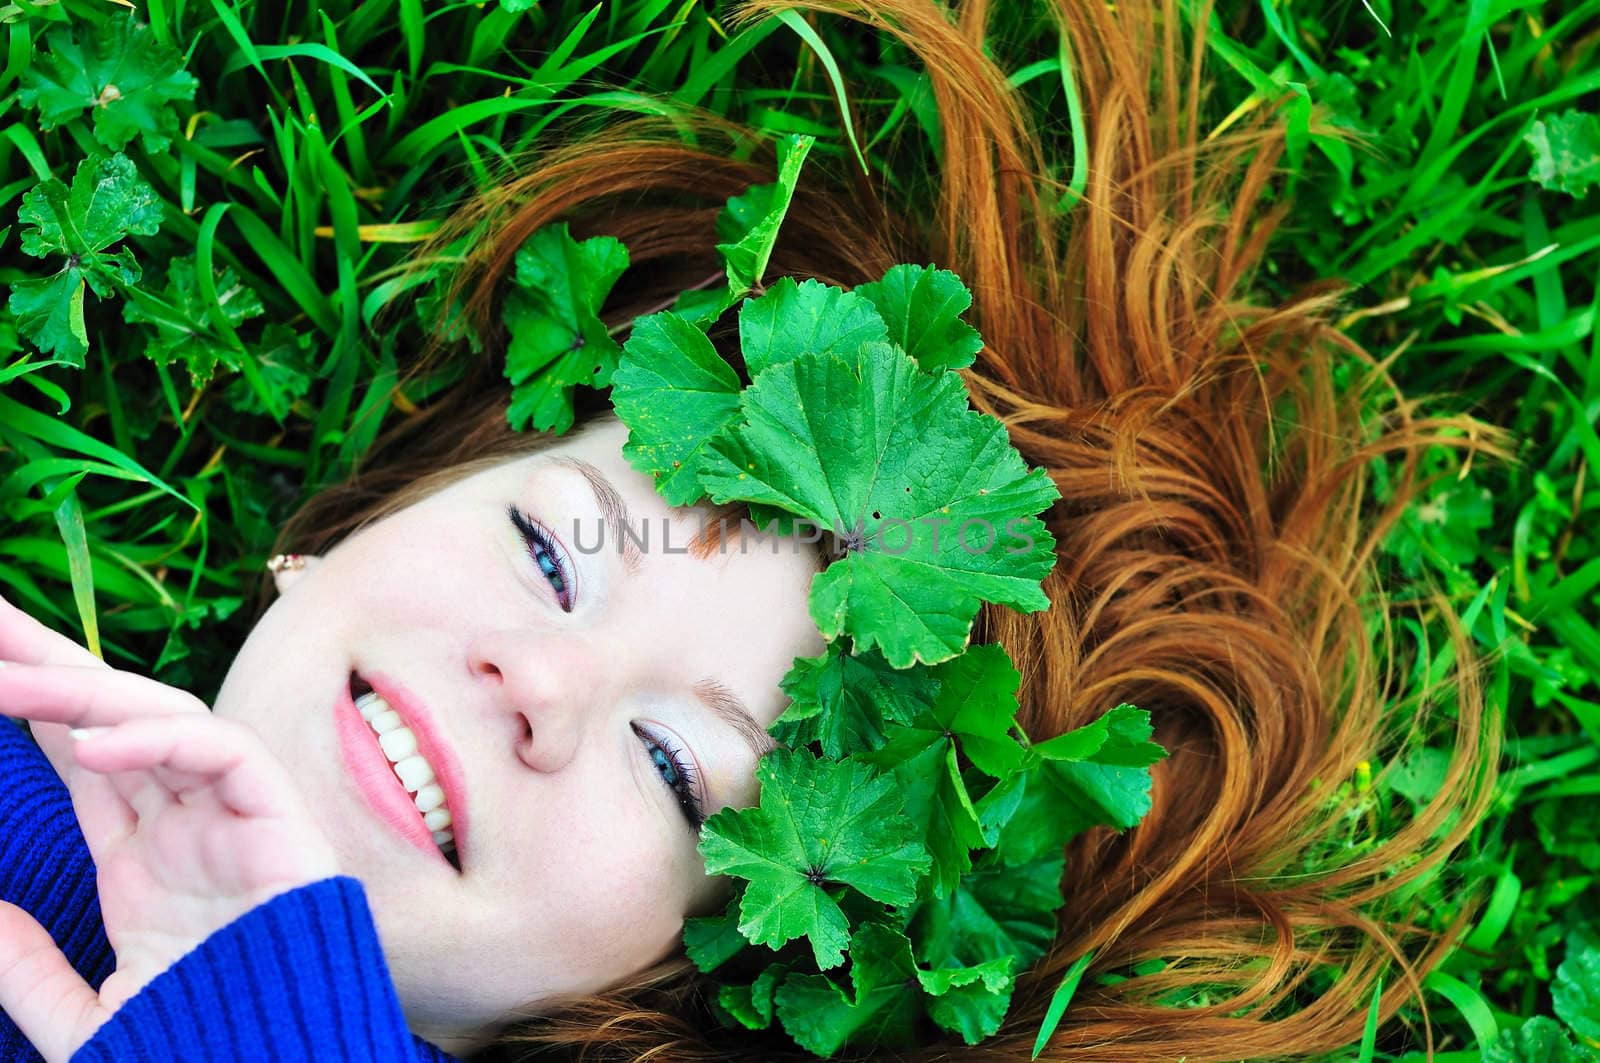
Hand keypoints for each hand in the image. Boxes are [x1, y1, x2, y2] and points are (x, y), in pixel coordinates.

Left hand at [0, 599, 338, 1061]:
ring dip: (84, 690)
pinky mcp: (279, 822)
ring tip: (4, 677)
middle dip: (51, 664)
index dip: (34, 706)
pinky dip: (163, 738)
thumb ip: (31, 970)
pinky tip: (90, 741)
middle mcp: (187, 823)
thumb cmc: (198, 1045)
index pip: (86, 756)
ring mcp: (233, 818)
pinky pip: (225, 754)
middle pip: (116, 717)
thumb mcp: (86, 1016)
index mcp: (146, 858)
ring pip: (165, 718)